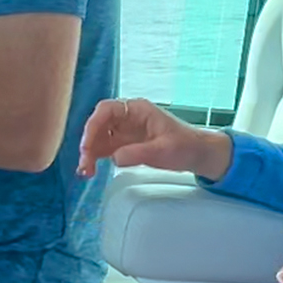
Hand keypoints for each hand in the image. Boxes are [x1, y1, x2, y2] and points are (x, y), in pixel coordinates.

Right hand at [77, 97, 231, 177]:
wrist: (197, 154)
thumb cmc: (185, 145)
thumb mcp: (164, 150)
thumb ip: (139, 153)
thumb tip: (114, 158)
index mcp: (137, 110)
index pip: (107, 110)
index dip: (94, 125)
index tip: (88, 144)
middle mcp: (127, 118)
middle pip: (99, 124)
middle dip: (89, 143)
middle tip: (86, 163)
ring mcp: (124, 131)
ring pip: (98, 138)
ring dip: (89, 153)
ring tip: (86, 172)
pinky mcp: (124, 145)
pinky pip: (104, 149)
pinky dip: (95, 158)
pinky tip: (90, 170)